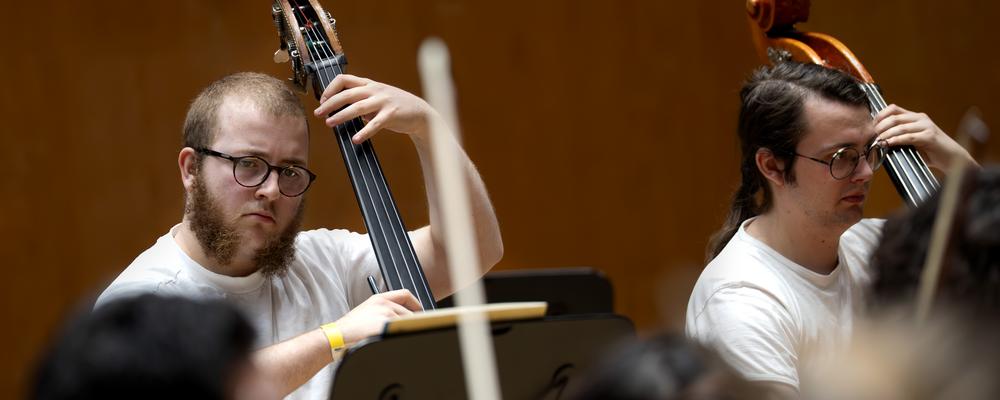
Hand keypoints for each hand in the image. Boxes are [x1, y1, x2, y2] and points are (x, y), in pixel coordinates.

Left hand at [314, 74, 436, 143]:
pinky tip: (356, 139)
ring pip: (358, 107)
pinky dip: (364, 132)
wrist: (420, 113)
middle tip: (319, 114)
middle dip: (330, 103)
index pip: (344, 79)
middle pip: (347, 94)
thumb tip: (341, 110)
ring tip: (330, 123)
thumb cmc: (396, 106)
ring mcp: (384, 101)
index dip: (330, 89)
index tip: (322, 101)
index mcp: (369, 85)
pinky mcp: (392, 114)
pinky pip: (375, 124)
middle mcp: (375, 90)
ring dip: (341, 115)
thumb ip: (361, 101)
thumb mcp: (377, 98)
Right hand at [333, 289, 421, 343]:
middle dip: (412, 324)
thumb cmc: (349, 328)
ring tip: (399, 339)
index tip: (419, 311)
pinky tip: (397, 342)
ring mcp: (386, 317)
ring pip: (408, 325)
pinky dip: (402, 338)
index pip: (405, 294)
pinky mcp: (386, 329)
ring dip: (406, 332)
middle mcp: (384, 305)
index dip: (415, 303)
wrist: (337, 337)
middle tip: (409, 332)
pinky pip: (402, 333)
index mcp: (379, 298)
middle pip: (410, 313)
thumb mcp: (367, 310)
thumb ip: (384, 309)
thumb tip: (402, 317)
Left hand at [874, 104, 975, 170]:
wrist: (952, 158)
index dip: (879, 116)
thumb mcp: (911, 142)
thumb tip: (878, 140)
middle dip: (879, 127)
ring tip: (877, 141)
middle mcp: (920, 118)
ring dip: (886, 134)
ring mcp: (926, 126)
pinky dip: (897, 139)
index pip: (893, 109)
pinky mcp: (930, 136)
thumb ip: (899, 137)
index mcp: (915, 117)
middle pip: (894, 117)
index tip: (869, 127)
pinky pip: (909, 136)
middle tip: (870, 136)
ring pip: (900, 126)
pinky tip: (889, 143)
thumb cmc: (930, 151)